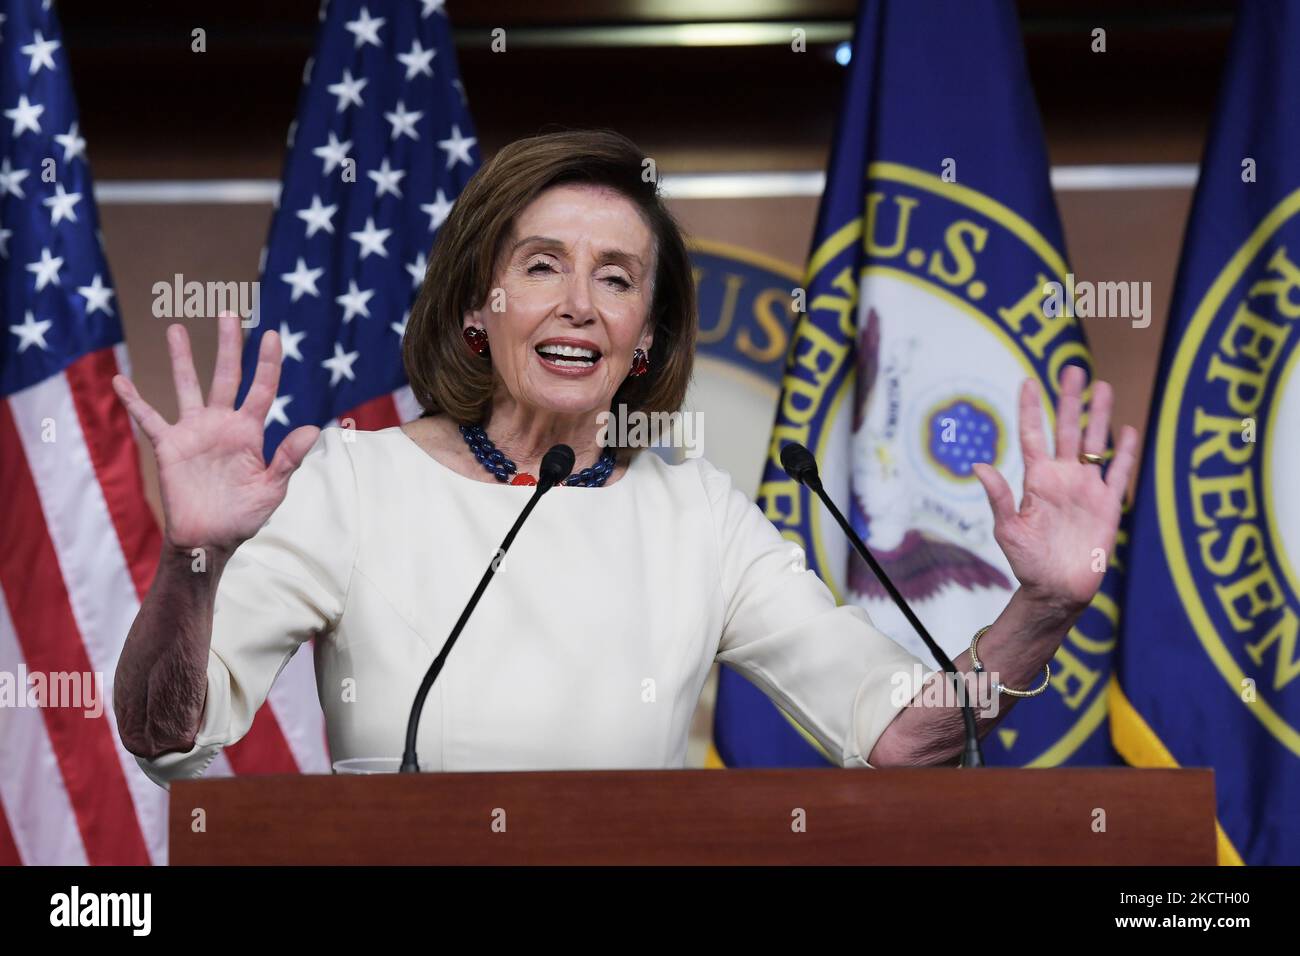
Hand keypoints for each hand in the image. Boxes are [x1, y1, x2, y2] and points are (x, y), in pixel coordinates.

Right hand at [111, 313, 319, 554]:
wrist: (209, 539)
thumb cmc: (243, 515)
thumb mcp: (271, 489)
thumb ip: (288, 458)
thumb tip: (312, 428)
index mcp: (250, 431)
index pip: (262, 389)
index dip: (267, 363)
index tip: (272, 334)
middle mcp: (222, 424)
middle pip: (226, 376)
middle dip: (229, 346)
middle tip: (228, 312)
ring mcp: (194, 432)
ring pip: (188, 386)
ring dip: (182, 359)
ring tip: (176, 329)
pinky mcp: (169, 446)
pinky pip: (149, 419)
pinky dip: (134, 401)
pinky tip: (121, 380)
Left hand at [972, 366, 1138, 611]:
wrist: (1057, 590)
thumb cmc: (1027, 562)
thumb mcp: (1008, 529)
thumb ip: (999, 497)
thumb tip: (978, 465)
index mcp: (1036, 480)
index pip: (1032, 435)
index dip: (1029, 409)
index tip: (1028, 380)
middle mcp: (1062, 477)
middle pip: (1067, 430)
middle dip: (1070, 400)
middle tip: (1073, 368)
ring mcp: (1087, 488)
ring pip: (1094, 443)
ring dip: (1098, 416)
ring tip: (1102, 386)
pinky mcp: (1108, 505)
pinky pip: (1119, 472)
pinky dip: (1125, 452)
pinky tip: (1127, 428)